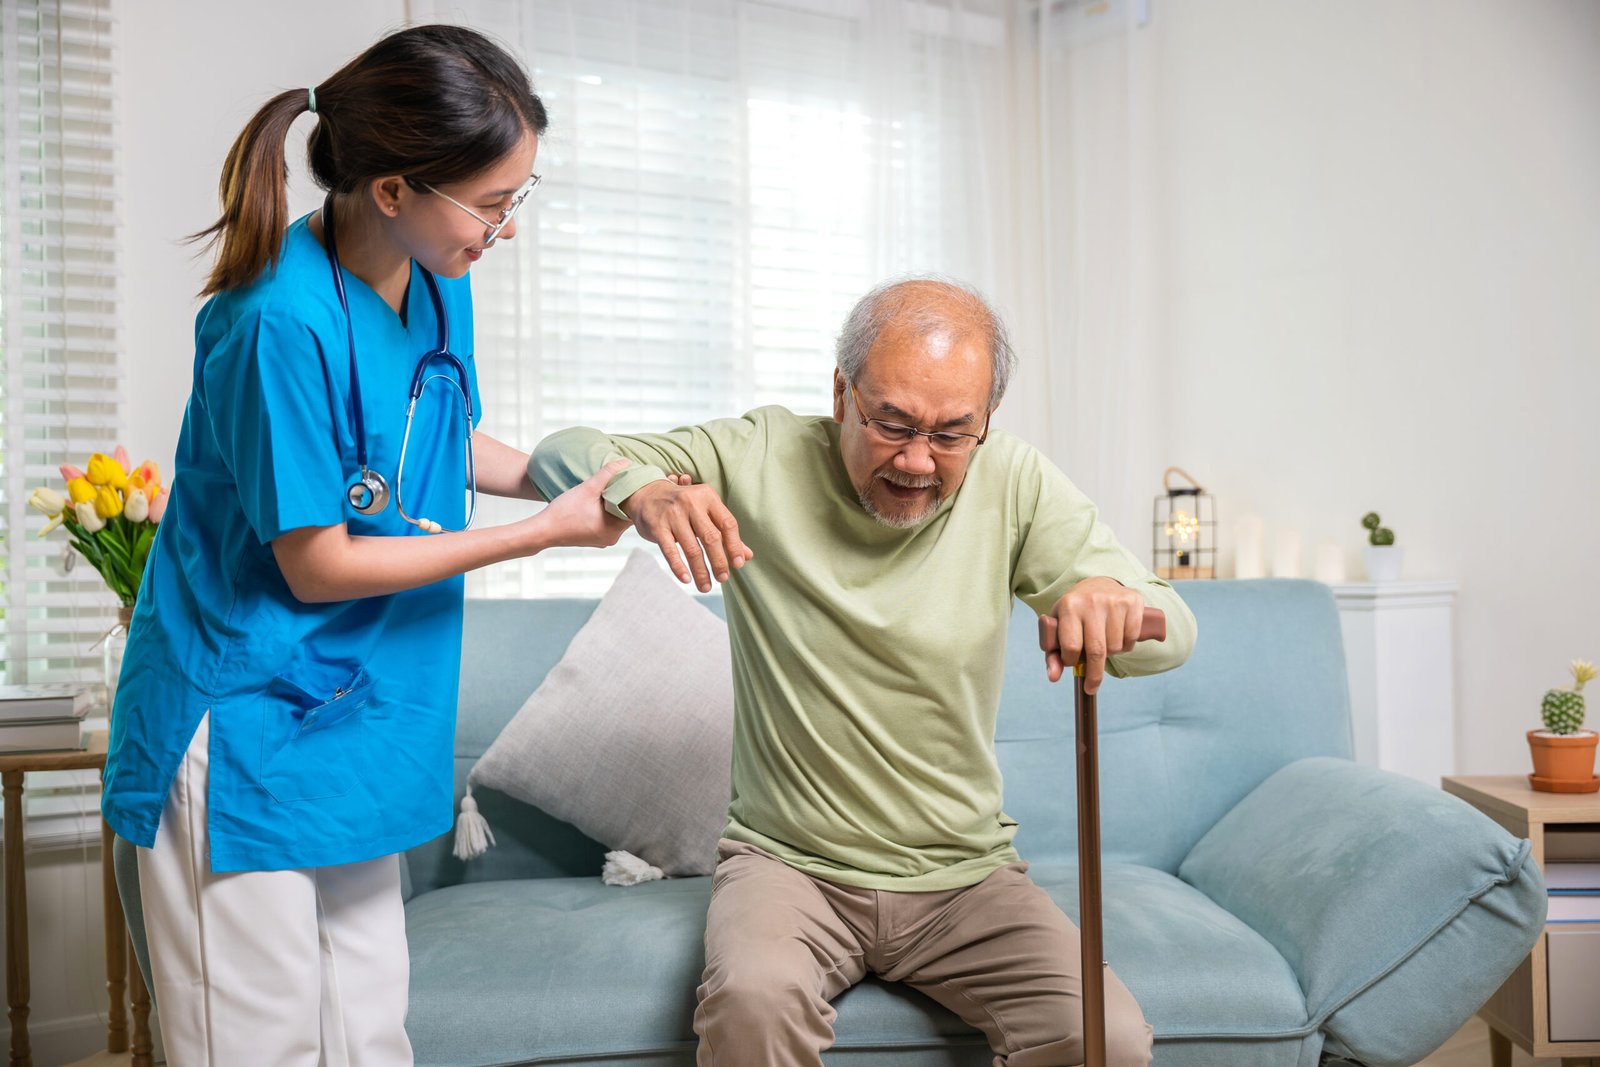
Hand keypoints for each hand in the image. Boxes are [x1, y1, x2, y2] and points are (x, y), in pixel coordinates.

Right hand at [531, 459, 633, 549]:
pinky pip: (607, 525)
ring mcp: (604, 541)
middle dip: (623, 500)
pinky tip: (598, 504)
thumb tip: (625, 462)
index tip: (630, 483)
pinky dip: (605, 515)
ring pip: (616, 520)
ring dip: (613, 507)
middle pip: (626, 515)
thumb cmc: (564, 511)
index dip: (633, 495)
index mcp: (614, 528)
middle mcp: (612, 538)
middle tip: (621, 484)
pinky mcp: (595, 541)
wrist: (543, 530)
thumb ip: (607, 474)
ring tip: (609, 492)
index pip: (633, 510)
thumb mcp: (587, 488)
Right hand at [622, 479, 752, 591]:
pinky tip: (686, 579)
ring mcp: (673, 515)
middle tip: (723, 579)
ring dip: (700, 571)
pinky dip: (679, 567)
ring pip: (691, 548)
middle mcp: (691, 503)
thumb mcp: (705, 512)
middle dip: (719, 562)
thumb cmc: (683, 506)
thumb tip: (747, 556)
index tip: (739, 564)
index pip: (727, 523)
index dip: (735, 546)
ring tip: (706, 586)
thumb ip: (725, 532)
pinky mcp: (657, 526)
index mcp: (707, 497)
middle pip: (711, 538)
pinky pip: (670, 551)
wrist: (646, 493)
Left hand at [1037, 577, 1144, 693]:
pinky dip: (1126, 646)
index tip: (1071, 662)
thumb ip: (1053, 654)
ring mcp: (1114, 601)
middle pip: (1097, 650)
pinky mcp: (1133, 602)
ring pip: (1116, 647)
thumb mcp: (1059, 628)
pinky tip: (1119, 636)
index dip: (1070, 660)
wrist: (1098, 584)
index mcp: (1069, 606)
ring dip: (1111, 654)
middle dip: (1094, 674)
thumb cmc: (1076, 613)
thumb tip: (1053, 677)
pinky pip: (1131, 638)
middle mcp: (1092, 602)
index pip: (1071, 646)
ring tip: (1104, 643)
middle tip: (1091, 686)